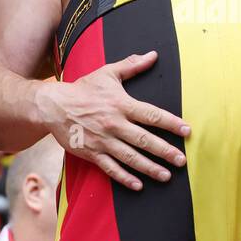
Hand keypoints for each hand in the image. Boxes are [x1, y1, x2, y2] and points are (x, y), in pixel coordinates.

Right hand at [35, 51, 189, 190]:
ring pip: (130, 157)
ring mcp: (103, 141)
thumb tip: (153, 55)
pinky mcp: (92, 153)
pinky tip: (138, 185)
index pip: (152, 115)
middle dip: (165, 151)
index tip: (187, 131)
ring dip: (149, 168)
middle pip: (144, 140)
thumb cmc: (84, 89)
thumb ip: (132, 65)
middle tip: (182, 160)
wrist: (53, 105)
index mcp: (121, 105)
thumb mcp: (108, 73)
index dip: (171, 123)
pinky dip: (124, 177)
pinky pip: (110, 168)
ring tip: (166, 175)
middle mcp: (114, 124)